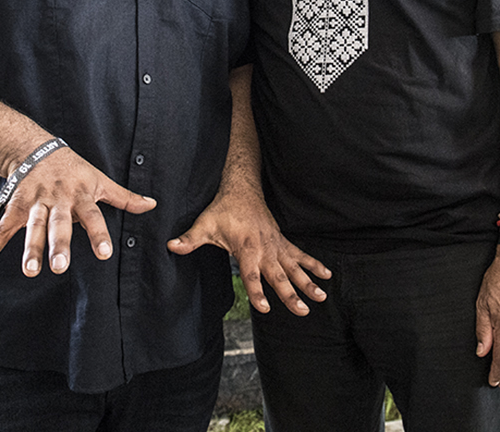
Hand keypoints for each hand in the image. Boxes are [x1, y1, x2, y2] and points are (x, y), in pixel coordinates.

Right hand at [0, 145, 156, 275]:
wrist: (36, 149)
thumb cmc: (75, 169)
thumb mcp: (100, 179)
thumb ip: (124, 197)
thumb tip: (151, 205)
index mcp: (81, 196)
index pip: (93, 216)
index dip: (98, 234)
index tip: (104, 254)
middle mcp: (58, 201)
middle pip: (59, 225)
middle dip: (58, 246)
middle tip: (60, 268)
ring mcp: (34, 204)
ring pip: (32, 227)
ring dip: (30, 249)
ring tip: (30, 271)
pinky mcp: (15, 207)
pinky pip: (2, 229)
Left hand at [168, 188, 329, 315]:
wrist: (242, 189)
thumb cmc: (223, 209)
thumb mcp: (204, 224)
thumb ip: (190, 239)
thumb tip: (171, 246)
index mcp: (246, 248)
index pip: (252, 275)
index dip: (257, 291)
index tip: (264, 308)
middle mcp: (265, 249)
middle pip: (279, 276)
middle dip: (291, 294)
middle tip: (302, 311)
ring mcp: (276, 246)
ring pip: (295, 268)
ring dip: (308, 283)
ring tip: (321, 298)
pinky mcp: (283, 242)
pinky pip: (301, 256)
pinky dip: (314, 265)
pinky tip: (327, 276)